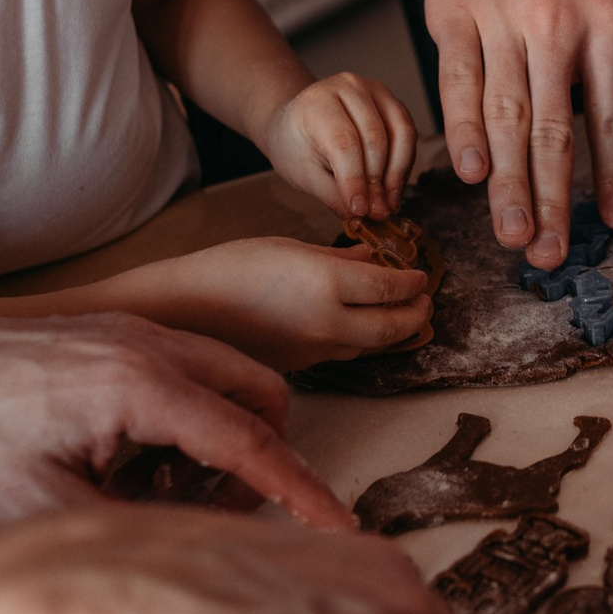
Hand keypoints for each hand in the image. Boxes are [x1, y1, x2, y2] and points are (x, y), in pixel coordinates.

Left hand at [0, 309, 353, 527]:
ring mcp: (132, 332)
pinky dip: (177, 422)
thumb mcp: (41, 511)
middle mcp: (149, 345)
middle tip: (197, 509)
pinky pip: (183, 375)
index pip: (251, 442)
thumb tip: (194, 558)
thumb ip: (134, 532)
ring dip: (211, 442)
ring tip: (143, 491)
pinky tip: (116, 464)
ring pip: (223, 383)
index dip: (300, 492)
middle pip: (259, 397)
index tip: (339, 528)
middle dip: (254, 460)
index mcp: (139, 385)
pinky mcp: (112, 335)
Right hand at [117, 237, 431, 371]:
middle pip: (393, 326)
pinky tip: (359, 327)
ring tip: (402, 316)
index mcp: (330, 283)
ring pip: (371, 345)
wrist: (187, 309)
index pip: (392, 287)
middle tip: (425, 302)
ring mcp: (316, 349)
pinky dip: (362, 341)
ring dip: (393, 331)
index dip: (413, 282)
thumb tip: (369, 259)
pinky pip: (343, 353)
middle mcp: (330, 322)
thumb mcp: (291, 248)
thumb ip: (338, 258)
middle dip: (415, 314)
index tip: (421, 275)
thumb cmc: (233, 266)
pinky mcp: (301, 365)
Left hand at [261, 71, 420, 221]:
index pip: (344, 142)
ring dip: (397, 173)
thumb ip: (333, 194)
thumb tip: (363, 213)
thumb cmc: (297, 146)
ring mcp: (374, 89)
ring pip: (400, 133)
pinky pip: (408, 132)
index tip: (360, 210)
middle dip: (378, 181)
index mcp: (316, 102)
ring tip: (388, 203)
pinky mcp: (391, 100)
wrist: (298, 121)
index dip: (356, 180)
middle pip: (375, 138)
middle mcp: (348, 86)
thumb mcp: (304, 174)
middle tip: (377, 212)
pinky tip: (393, 186)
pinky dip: (404, 163)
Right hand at [424, 0, 612, 269]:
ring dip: (508, 185)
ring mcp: (502, 17)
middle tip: (556, 255)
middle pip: (556, 129)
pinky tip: (470, 174)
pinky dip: (465, 131)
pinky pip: (459, 82)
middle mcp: (558, 20)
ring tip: (514, 235)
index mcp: (611, 14)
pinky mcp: (453, 11)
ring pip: (505, 117)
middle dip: (556, 201)